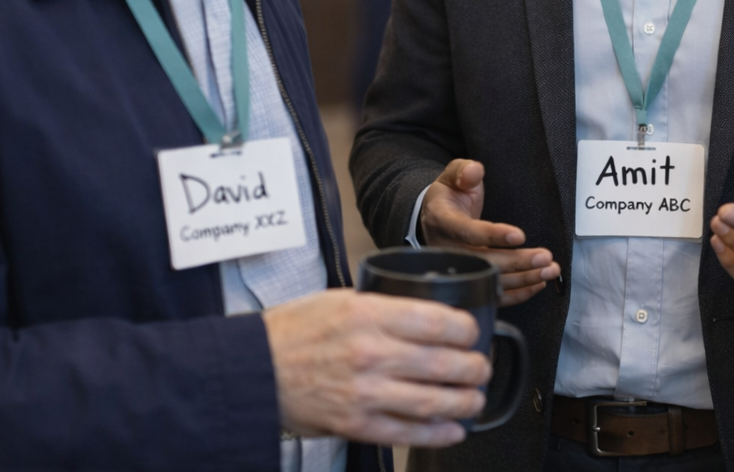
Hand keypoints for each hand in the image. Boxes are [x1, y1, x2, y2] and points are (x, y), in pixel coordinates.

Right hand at [264, 289, 489, 447]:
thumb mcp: (340, 300)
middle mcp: (371, 354)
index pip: (437, 321)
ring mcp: (364, 393)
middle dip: (474, 367)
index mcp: (369, 316)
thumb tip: (422, 314)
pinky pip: (406, 432)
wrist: (252, 369)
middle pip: (443, 363)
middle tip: (480, 367)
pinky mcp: (355, 424)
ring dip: (464, 402)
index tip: (471, 333)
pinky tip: (452, 429)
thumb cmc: (292, 332)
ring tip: (474, 398)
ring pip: (432, 402)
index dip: (466, 329)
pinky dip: (436, 434)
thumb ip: (382, 307)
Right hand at [421, 158, 560, 304]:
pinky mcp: (469, 280)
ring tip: (550, 270)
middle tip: (545, 257)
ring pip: (491, 281)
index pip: (466, 232)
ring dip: (523, 278)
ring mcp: (458, 269)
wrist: (434, 216)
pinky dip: (517, 293)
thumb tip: (474, 171)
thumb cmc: (449, 196)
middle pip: (483, 262)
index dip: (491, 235)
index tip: (518, 235)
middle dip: (517, 262)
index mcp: (442, 221)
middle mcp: (447, 250)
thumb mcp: (451, 176)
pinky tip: (538, 283)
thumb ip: (463, 171)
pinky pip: (492, 293)